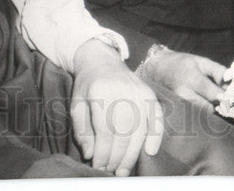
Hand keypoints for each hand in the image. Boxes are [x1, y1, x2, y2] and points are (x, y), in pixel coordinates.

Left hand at [71, 38, 163, 175]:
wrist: (101, 60)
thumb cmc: (87, 87)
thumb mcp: (77, 106)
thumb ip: (82, 131)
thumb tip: (91, 155)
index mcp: (100, 91)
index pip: (105, 129)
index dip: (103, 152)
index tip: (98, 167)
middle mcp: (122, 90)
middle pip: (124, 131)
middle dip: (118, 157)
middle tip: (111, 172)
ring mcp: (138, 91)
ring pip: (140, 128)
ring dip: (133, 154)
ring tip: (124, 170)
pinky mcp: (149, 93)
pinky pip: (157, 116)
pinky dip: (156, 135)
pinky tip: (150, 152)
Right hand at [139, 47, 225, 108]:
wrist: (157, 68)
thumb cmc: (182, 63)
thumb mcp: (201, 61)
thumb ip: (218, 72)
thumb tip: (231, 85)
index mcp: (192, 79)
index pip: (214, 95)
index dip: (226, 97)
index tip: (233, 97)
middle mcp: (184, 94)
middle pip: (209, 108)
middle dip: (218, 106)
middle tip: (224, 101)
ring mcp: (177, 104)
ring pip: (201, 114)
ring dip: (210, 110)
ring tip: (212, 102)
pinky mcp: (174, 110)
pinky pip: (193, 116)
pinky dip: (201, 113)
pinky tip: (202, 106)